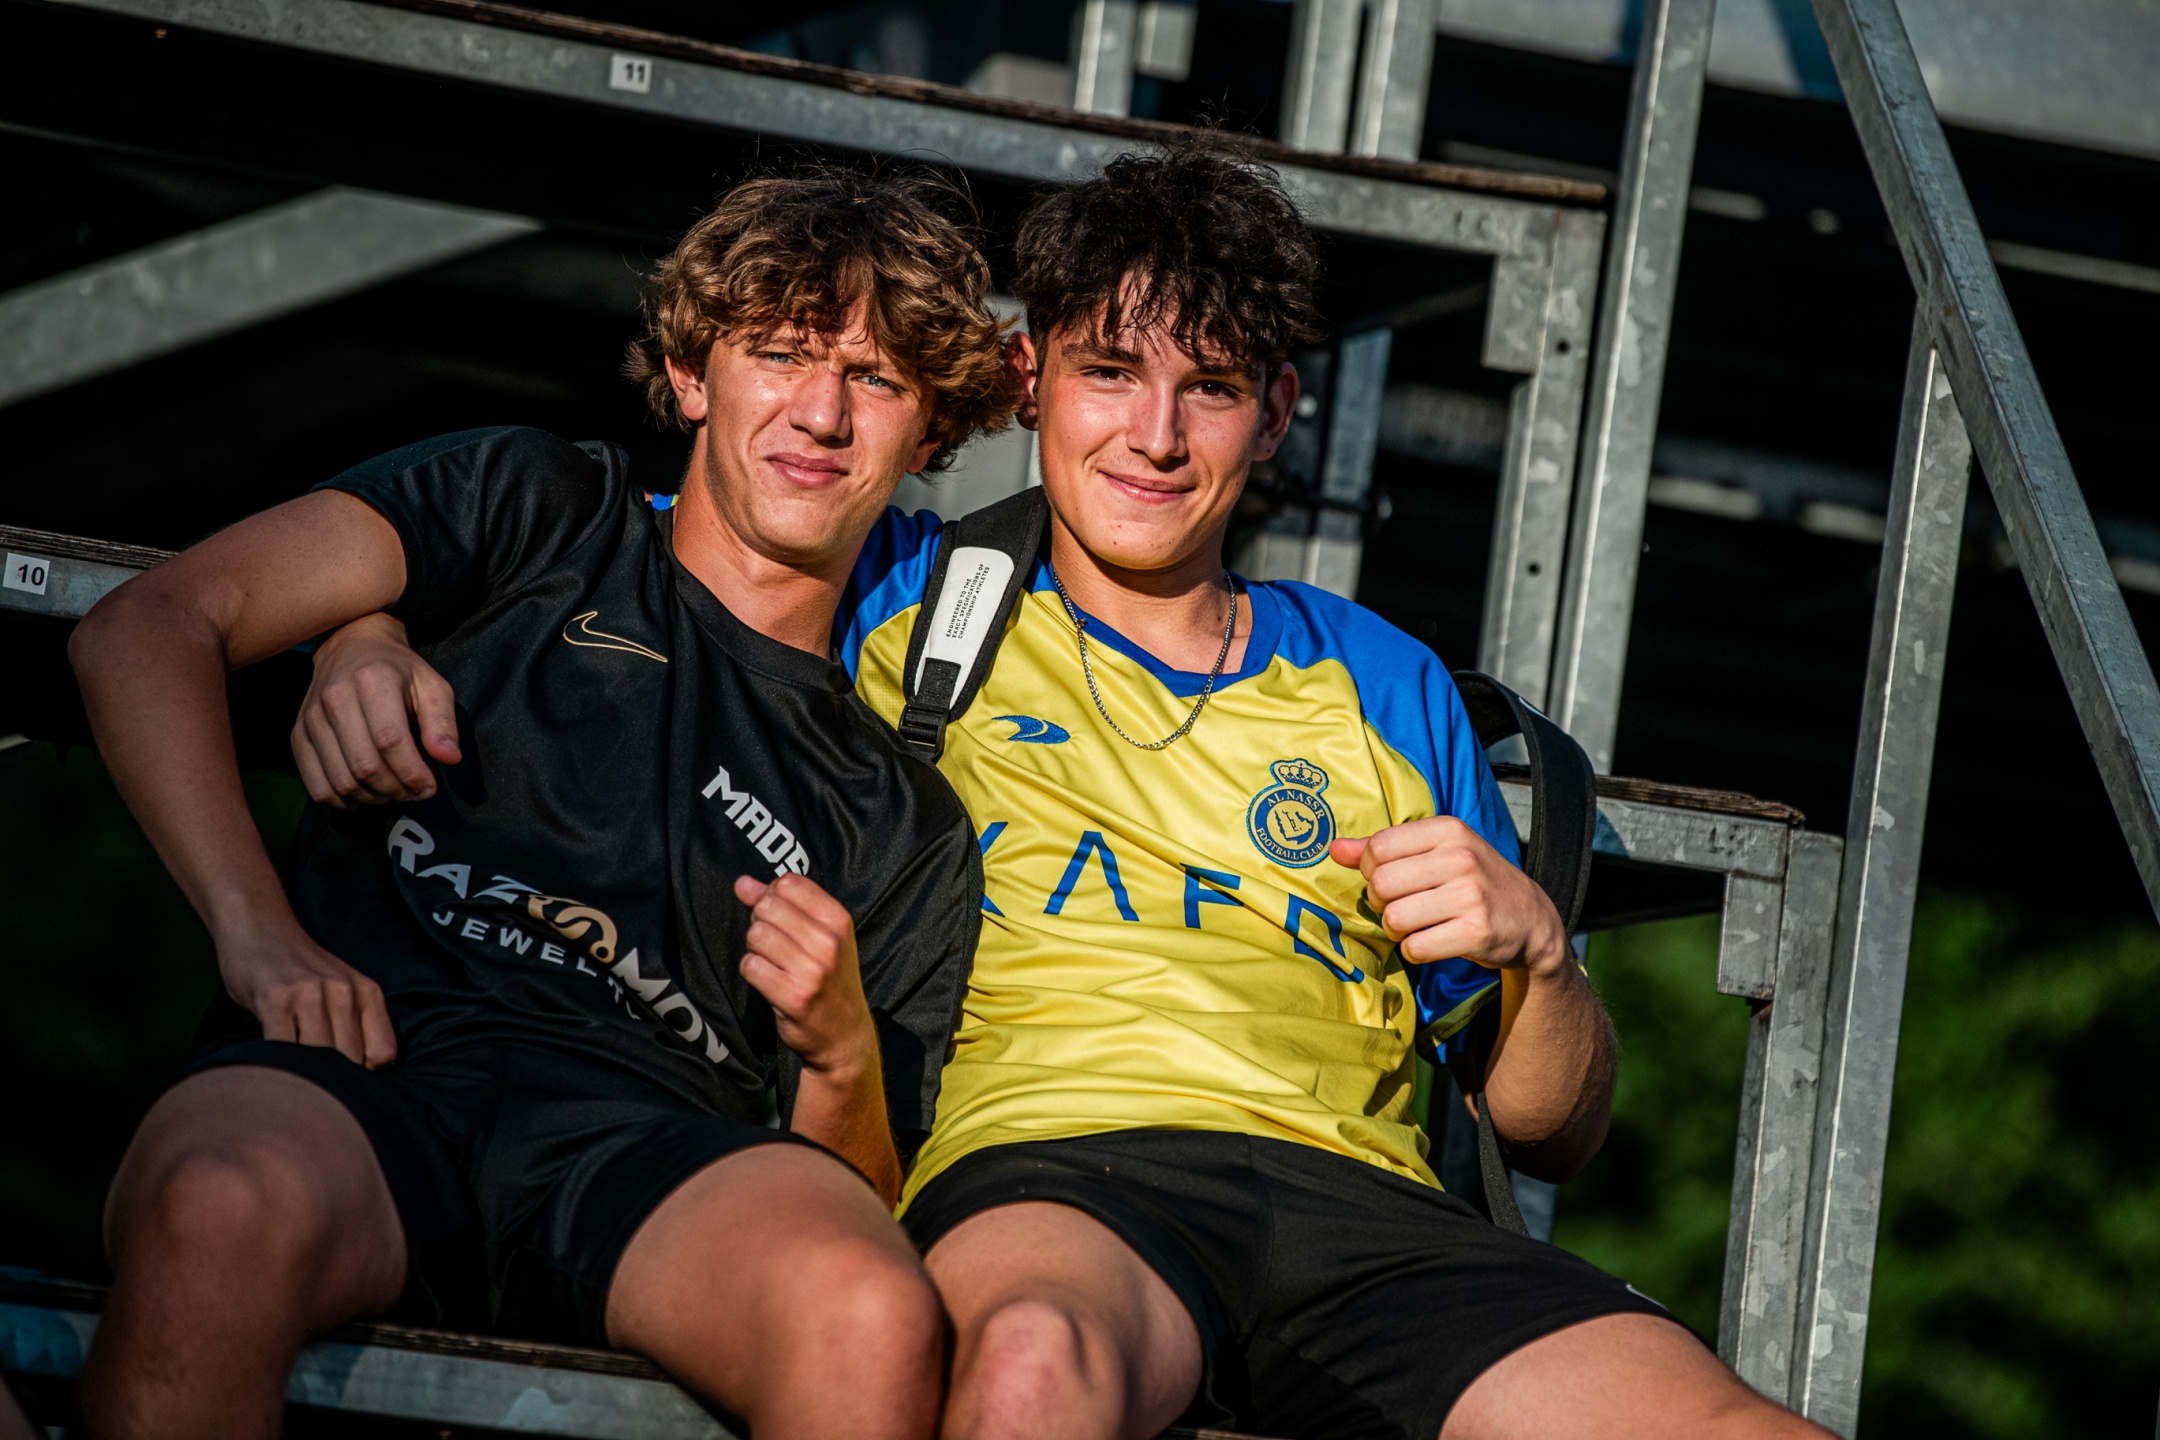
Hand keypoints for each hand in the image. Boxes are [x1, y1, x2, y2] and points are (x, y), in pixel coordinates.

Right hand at [218, 918, 397, 1067]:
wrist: (260, 928)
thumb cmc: (300, 970)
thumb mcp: (342, 989)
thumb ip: (355, 1025)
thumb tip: (362, 1082)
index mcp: (367, 993)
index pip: (382, 1055)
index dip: (364, 1078)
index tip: (344, 1085)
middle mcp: (344, 992)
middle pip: (349, 1061)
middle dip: (333, 1083)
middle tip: (315, 1095)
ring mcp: (310, 994)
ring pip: (318, 1057)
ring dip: (305, 1078)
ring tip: (294, 1084)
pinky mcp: (275, 1000)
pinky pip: (282, 1048)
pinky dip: (278, 1066)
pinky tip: (273, 1069)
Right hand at [292, 613, 461, 808]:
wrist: (351, 647)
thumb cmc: (398, 671)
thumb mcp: (432, 685)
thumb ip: (442, 721)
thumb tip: (450, 758)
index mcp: (372, 680)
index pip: (390, 741)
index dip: (413, 773)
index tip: (429, 786)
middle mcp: (335, 698)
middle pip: (365, 766)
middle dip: (396, 789)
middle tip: (413, 791)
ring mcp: (311, 718)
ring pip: (341, 781)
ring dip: (372, 798)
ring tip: (392, 791)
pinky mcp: (298, 735)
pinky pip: (317, 786)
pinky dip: (342, 801)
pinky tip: (363, 794)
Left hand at [734, 874, 877, 1079]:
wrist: (844, 1035)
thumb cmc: (830, 979)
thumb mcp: (820, 936)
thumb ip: (781, 904)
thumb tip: (742, 883)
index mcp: (838, 920)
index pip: (789, 883)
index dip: (773, 896)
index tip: (780, 917)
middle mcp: (829, 942)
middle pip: (768, 907)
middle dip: (761, 922)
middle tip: (775, 945)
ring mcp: (812, 971)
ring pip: (756, 936)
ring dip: (756, 949)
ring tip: (774, 963)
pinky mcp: (793, 997)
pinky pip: (751, 967)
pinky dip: (752, 972)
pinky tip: (768, 980)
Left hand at [1331, 817, 1568, 974]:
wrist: (1530, 919)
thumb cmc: (1472, 880)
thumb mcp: (1435, 852)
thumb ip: (1383, 849)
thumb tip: (1333, 849)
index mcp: (1448, 830)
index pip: (1379, 848)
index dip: (1371, 870)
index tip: (1390, 878)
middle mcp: (1461, 858)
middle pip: (1382, 885)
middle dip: (1382, 903)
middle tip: (1402, 906)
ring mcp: (1471, 895)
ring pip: (1395, 918)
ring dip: (1396, 930)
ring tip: (1416, 926)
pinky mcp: (1476, 932)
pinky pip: (1415, 948)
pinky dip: (1414, 950)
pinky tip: (1432, 942)